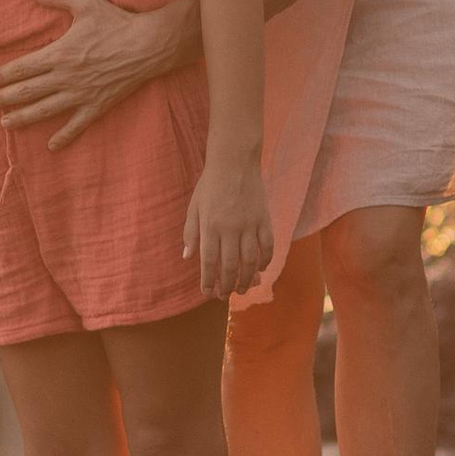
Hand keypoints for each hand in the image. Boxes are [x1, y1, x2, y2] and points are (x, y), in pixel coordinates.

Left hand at [0, 0, 199, 149]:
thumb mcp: (85, 3)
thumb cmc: (117, 22)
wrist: (149, 45)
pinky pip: (77, 124)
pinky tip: (52, 145)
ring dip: (23, 118)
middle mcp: (66, 77)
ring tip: (5, 124)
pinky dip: (64, 136)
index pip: (22, 68)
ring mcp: (81, 94)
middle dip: (4, 99)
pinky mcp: (98, 105)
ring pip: (45, 110)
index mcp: (59, 54)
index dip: (2, 76)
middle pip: (28, 91)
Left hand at [184, 150, 274, 301]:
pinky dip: (266, 260)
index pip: (209, 262)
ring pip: (250, 261)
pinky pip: (267, 245)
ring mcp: (249, 224)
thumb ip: (191, 232)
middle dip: (228, 285)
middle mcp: (230, 228)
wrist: (234, 160)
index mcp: (210, 225)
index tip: (208, 293)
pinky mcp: (264, 218)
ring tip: (244, 289)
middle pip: (231, 266)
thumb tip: (187, 257)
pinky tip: (261, 268)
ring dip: (247, 279)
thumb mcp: (194, 206)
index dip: (208, 281)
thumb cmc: (210, 183)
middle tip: (227, 295)